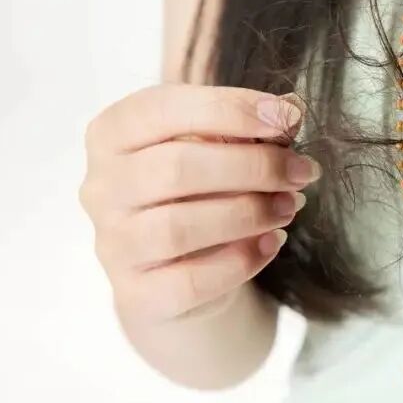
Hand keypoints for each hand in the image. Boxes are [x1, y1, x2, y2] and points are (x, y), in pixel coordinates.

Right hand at [79, 84, 317, 323]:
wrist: (180, 275)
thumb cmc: (200, 195)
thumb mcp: (219, 151)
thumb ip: (248, 130)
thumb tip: (291, 111)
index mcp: (113, 135)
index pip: (163, 109)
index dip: (231, 109)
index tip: (288, 118)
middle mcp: (101, 188)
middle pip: (175, 168)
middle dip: (253, 166)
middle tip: (301, 171)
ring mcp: (113, 244)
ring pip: (179, 227)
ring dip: (249, 213)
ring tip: (290, 206)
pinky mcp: (138, 294)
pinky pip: (189, 281)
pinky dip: (240, 261)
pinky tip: (271, 243)